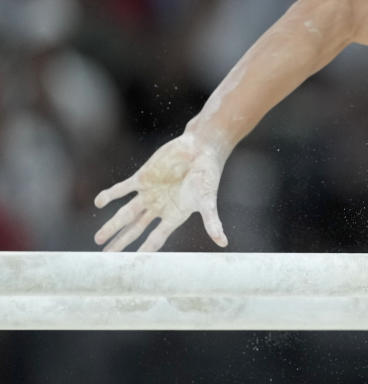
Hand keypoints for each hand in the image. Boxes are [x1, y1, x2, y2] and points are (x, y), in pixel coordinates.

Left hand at [93, 133, 228, 251]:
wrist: (202, 147)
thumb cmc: (208, 174)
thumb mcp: (208, 200)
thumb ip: (211, 222)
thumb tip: (223, 243)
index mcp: (174, 215)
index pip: (155, 238)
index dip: (144, 250)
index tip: (132, 265)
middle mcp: (159, 207)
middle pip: (136, 229)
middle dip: (121, 242)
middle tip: (106, 257)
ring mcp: (149, 193)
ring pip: (126, 213)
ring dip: (112, 225)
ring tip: (98, 239)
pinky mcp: (143, 177)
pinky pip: (122, 189)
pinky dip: (110, 195)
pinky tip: (99, 202)